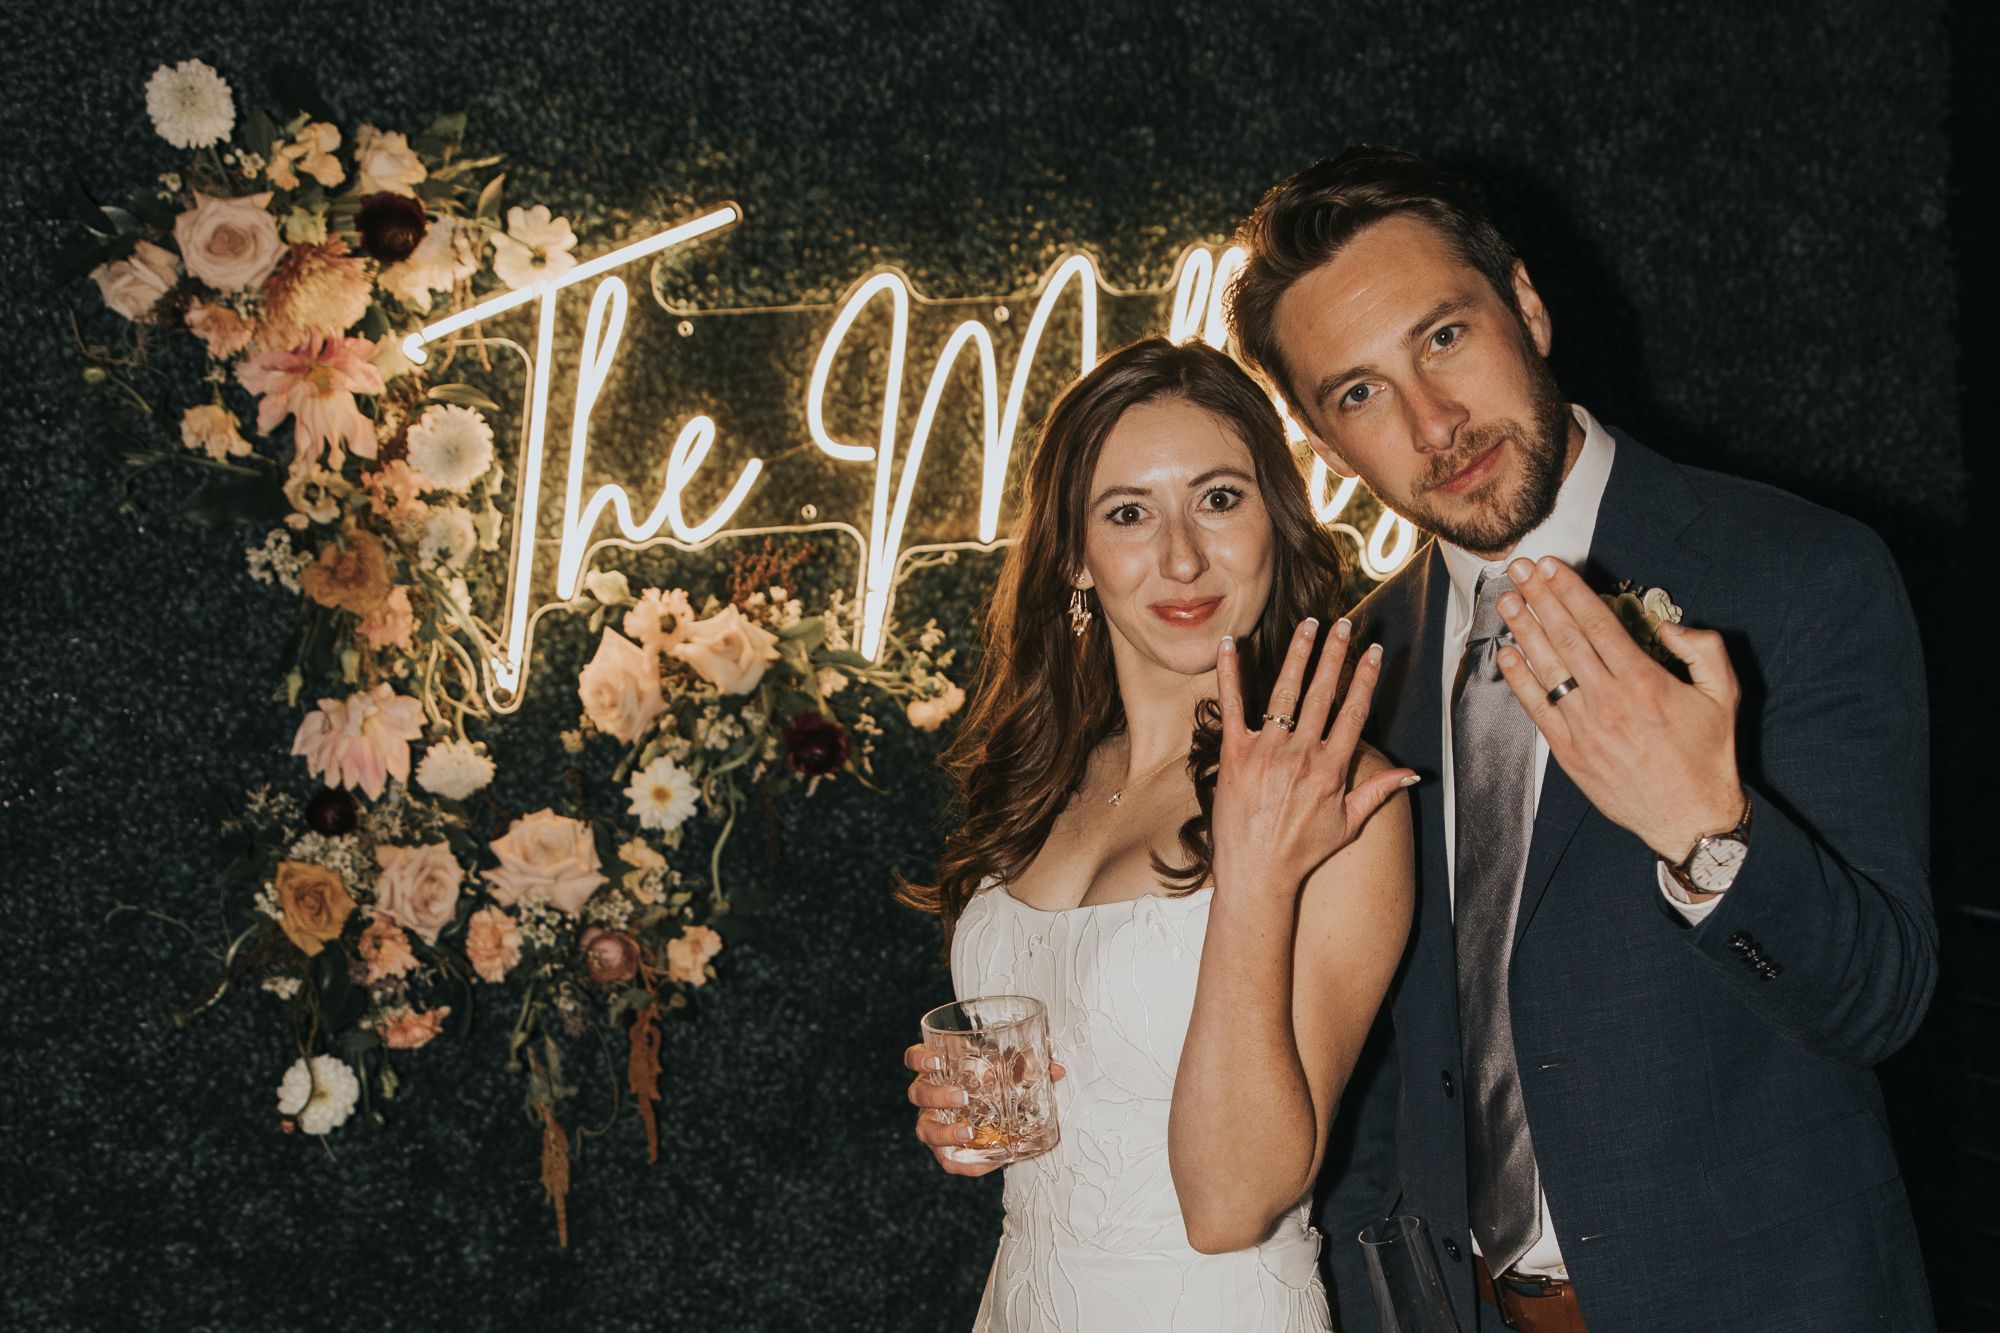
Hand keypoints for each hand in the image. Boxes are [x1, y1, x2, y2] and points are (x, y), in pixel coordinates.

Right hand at [903, 1042, 1065, 1176]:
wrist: (990, 1108)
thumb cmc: (991, 1080)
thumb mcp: (1005, 1069)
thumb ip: (1026, 1067)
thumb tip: (1056, 1069)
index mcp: (938, 1069)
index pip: (915, 1059)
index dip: (921, 1059)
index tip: (939, 1060)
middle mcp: (930, 1096)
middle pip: (918, 1094)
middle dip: (937, 1096)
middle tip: (962, 1096)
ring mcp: (934, 1123)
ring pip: (925, 1129)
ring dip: (945, 1132)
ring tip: (968, 1132)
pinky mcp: (946, 1149)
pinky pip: (949, 1161)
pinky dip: (966, 1164)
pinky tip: (986, 1164)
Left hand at [1212, 617, 1418, 897]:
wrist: (1257, 874)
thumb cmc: (1303, 851)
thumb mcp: (1349, 824)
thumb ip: (1379, 791)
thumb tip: (1414, 773)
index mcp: (1331, 769)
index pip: (1354, 711)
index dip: (1365, 677)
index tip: (1373, 650)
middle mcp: (1300, 755)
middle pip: (1322, 693)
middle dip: (1335, 654)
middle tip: (1344, 623)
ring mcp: (1266, 753)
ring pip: (1284, 692)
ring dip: (1298, 654)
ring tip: (1309, 624)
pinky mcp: (1234, 755)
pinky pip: (1231, 706)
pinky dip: (1229, 673)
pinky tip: (1230, 643)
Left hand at [1493, 556, 1743, 863]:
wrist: (1690, 819)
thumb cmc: (1708, 756)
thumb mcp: (1724, 695)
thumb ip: (1704, 649)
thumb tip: (1668, 625)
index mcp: (1645, 683)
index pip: (1598, 625)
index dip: (1570, 592)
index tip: (1551, 568)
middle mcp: (1609, 702)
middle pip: (1566, 639)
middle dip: (1540, 599)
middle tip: (1519, 571)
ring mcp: (1585, 728)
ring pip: (1547, 669)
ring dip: (1524, 632)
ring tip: (1507, 602)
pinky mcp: (1570, 753)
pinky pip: (1538, 709)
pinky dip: (1520, 680)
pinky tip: (1508, 654)